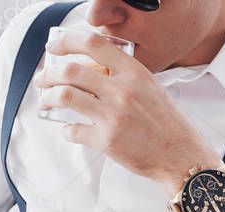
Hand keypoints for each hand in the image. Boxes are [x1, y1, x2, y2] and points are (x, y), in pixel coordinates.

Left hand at [32, 30, 222, 195]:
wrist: (181, 155)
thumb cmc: (169, 124)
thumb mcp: (152, 88)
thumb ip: (125, 77)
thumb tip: (94, 72)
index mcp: (134, 73)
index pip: (94, 44)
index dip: (67, 42)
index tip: (55, 47)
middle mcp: (122, 91)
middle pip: (71, 70)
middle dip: (49, 74)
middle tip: (43, 79)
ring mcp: (113, 116)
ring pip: (65, 96)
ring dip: (48, 97)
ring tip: (46, 100)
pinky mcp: (107, 140)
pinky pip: (74, 131)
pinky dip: (66, 130)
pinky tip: (69, 129)